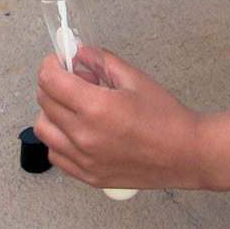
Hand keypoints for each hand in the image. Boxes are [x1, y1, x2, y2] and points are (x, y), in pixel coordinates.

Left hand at [35, 51, 201, 190]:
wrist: (186, 153)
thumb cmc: (165, 115)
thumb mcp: (134, 78)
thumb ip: (100, 61)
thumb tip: (77, 52)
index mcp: (96, 107)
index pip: (49, 80)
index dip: (50, 65)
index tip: (59, 61)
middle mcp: (84, 135)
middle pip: (44, 101)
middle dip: (54, 83)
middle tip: (76, 80)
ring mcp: (84, 160)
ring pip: (43, 129)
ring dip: (51, 111)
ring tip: (75, 106)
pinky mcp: (88, 176)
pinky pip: (55, 154)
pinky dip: (59, 138)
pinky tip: (78, 130)